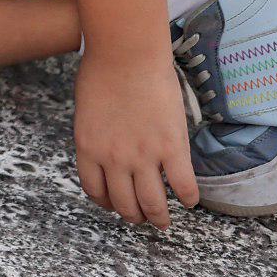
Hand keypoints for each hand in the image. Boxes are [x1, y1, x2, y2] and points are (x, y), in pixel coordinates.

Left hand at [72, 46, 199, 228]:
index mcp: (88, 149)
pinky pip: (183, 185)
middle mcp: (114, 159)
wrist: (126, 54)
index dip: (107, 204)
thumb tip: (105, 151)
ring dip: (158, 217)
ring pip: (152, 203)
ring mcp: (143, 155)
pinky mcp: (171, 147)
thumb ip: (96, 136)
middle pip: (124, 203)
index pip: (95, 191)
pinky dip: (187, 198)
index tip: (116, 205)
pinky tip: (189, 200)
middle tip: (143, 219)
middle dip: (134, 217)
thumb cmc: (102, 72)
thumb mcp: (87, 111)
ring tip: (163, 222)